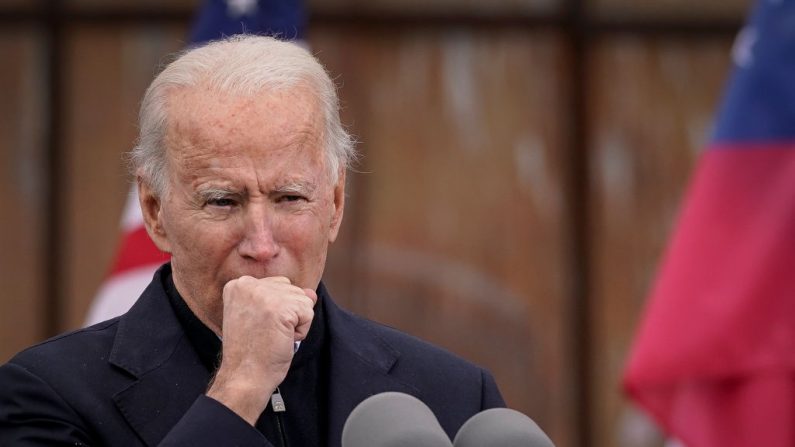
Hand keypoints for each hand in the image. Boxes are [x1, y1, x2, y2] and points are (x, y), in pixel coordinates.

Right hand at [206, 276, 316, 424]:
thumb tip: (311, 293)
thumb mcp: (262, 317)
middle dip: (287, 314)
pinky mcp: (282, 308)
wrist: (244, 377)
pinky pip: (308, 313)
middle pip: (291, 290)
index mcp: (239, 285)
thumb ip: (285, 298)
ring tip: (273, 336)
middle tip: (266, 333)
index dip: (275, 310)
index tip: (257, 326)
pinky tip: (281, 340)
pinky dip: (301, 331)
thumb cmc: (252, 352)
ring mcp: (265, 294)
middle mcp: (249, 284)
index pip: (278, 285)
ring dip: (294, 322)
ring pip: (302, 300)